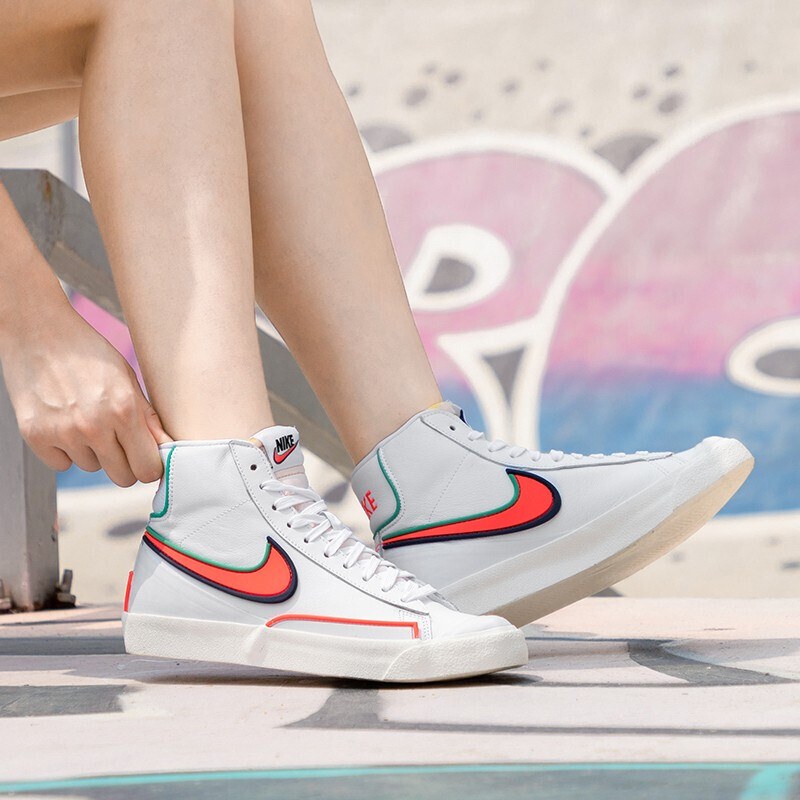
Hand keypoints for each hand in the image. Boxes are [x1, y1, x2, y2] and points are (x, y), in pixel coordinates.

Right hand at [1, 300, 170, 486]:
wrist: (39, 331)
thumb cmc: (89, 353)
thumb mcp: (128, 379)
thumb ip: (148, 418)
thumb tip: (167, 449)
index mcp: (124, 410)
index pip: (148, 468)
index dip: (149, 466)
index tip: (146, 457)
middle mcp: (94, 425)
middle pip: (122, 477)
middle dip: (125, 464)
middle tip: (119, 441)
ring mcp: (62, 432)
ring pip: (91, 468)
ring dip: (93, 451)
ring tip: (85, 418)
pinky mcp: (35, 435)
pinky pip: (61, 464)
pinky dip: (64, 450)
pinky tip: (63, 422)